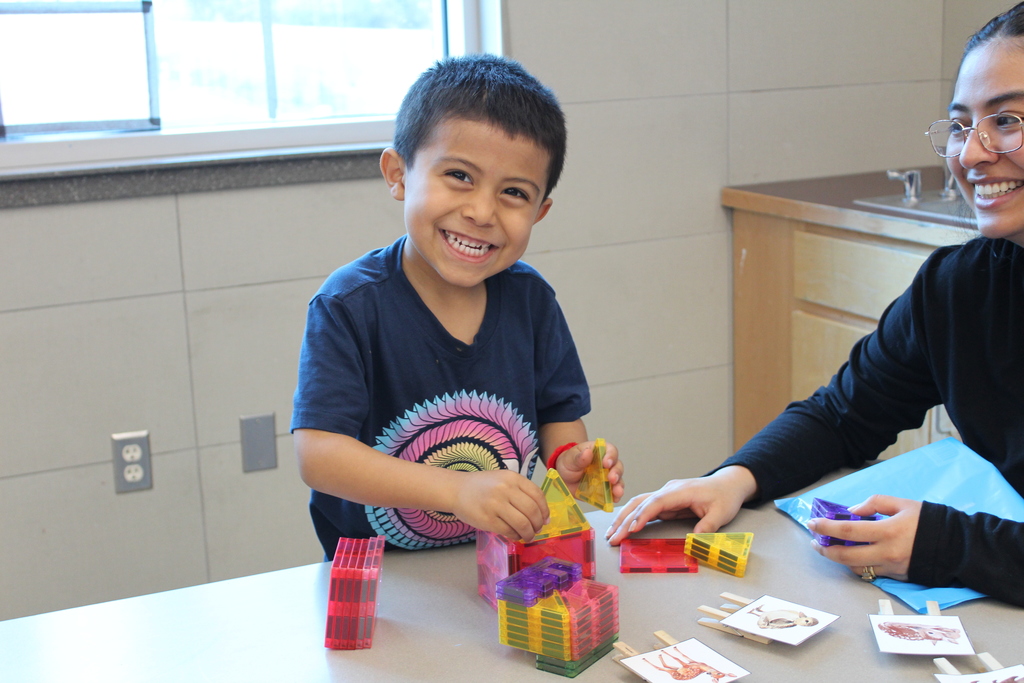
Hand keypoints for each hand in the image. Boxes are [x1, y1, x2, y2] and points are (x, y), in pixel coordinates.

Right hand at [450, 469, 548, 542]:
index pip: (537, 495)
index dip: (544, 510)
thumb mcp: (503, 480)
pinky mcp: (487, 519)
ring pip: (522, 523)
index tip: (546, 519)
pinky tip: (515, 536)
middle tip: (537, 530)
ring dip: (529, 533)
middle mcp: (505, 489)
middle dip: (538, 524)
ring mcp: (496, 504)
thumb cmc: (482, 486)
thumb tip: (542, 515)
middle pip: (532, 511)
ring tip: (528, 536)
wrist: (456, 490)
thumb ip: (521, 492)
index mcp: (512, 478)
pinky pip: (509, 531)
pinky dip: (516, 536)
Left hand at [555, 440, 624, 501]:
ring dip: (619, 486)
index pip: (610, 450)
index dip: (611, 456)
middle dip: (616, 472)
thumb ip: (579, 457)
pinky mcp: (604, 489)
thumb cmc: (568, 463)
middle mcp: (606, 464)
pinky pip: (612, 493)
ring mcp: (606, 478)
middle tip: (612, 479)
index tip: (606, 463)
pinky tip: (614, 499)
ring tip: (617, 492)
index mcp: (599, 451)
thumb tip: (588, 452)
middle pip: (617, 466)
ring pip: (618, 480)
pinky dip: (614, 496)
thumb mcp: (570, 459)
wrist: (562, 478)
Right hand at [604, 466, 757, 544]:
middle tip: (612, 538)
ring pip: (638, 504)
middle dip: (624, 520)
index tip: (631, 529)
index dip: (642, 516)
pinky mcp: (665, 502)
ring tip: (610, 534)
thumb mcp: (722, 513)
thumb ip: (707, 526)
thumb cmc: (724, 496)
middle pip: (640, 502)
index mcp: (681, 491)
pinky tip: (622, 528)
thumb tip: (693, 540)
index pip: (656, 502)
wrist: (727, 484)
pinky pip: (644, 508)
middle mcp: (668, 491)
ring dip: (623, 518)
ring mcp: (665, 495)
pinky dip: (631, 518)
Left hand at [807, 494, 921, 580]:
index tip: (812, 523)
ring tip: (829, 548)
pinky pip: (871, 573)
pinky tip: (851, 555)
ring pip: (856, 568)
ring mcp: (892, 568)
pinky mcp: (897, 577)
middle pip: (845, 557)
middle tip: (815, 541)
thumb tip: (852, 512)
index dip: (825, 528)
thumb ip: (874, 504)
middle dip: (824, 550)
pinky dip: (857, 564)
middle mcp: (887, 553)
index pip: (847, 531)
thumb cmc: (928, 520)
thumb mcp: (902, 504)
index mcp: (888, 531)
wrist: (956, 546)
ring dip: (838, 559)